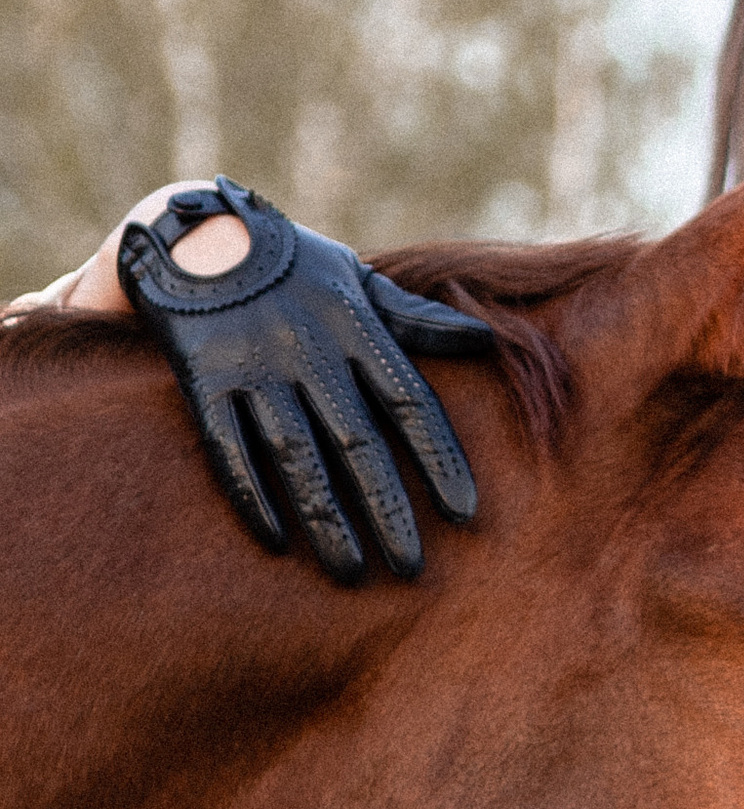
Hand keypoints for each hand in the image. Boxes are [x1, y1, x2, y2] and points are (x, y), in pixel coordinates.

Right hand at [115, 180, 496, 582]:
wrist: (191, 236)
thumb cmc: (291, 267)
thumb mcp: (355, 278)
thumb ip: (415, 319)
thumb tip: (486, 339)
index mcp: (354, 325)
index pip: (410, 401)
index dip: (439, 459)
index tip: (466, 514)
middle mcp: (308, 348)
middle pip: (357, 441)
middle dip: (387, 509)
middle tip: (411, 568)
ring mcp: (253, 364)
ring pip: (296, 456)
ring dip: (325, 518)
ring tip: (351, 572)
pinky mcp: (203, 379)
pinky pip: (228, 448)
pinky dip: (251, 495)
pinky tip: (276, 542)